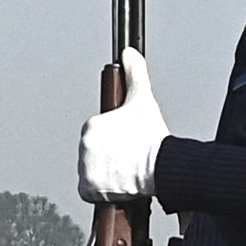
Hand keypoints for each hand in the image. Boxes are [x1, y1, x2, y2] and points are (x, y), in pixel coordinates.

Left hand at [76, 52, 171, 202]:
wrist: (162, 166)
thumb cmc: (153, 138)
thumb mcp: (143, 100)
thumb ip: (135, 74)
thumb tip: (129, 53)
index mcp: (91, 126)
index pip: (97, 138)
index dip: (113, 143)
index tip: (127, 147)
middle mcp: (83, 147)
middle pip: (93, 156)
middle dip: (108, 159)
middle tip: (128, 161)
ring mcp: (85, 168)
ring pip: (91, 174)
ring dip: (105, 176)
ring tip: (125, 173)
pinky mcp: (90, 188)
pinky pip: (90, 192)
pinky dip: (101, 192)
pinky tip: (118, 185)